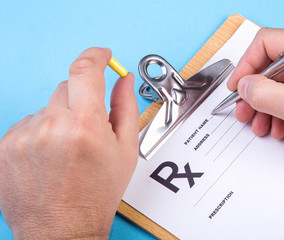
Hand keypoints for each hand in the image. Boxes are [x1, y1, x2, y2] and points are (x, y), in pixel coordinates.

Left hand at [0, 48, 138, 238]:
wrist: (63, 229)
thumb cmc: (96, 195)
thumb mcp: (125, 150)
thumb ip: (126, 107)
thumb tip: (123, 81)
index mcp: (85, 126)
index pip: (85, 70)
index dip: (96, 56)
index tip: (101, 55)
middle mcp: (51, 127)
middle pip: (67, 87)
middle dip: (82, 99)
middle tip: (89, 127)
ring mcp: (24, 136)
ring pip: (47, 106)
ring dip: (60, 118)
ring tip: (69, 148)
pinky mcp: (6, 146)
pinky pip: (29, 122)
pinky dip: (42, 131)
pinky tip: (50, 154)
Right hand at [228, 28, 283, 158]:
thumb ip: (263, 94)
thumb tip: (244, 86)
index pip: (266, 43)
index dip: (246, 64)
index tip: (237, 85)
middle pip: (270, 68)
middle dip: (254, 93)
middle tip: (243, 109)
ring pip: (278, 86)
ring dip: (264, 108)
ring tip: (258, 125)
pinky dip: (279, 114)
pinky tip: (277, 128)